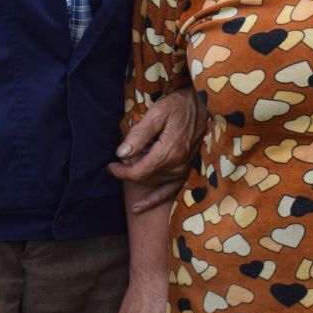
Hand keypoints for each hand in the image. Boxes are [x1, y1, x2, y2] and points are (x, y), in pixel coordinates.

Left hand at [109, 88, 206, 211]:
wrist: (202, 104)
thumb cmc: (178, 105)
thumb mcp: (157, 113)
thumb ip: (139, 135)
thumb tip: (121, 154)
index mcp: (169, 153)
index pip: (138, 172)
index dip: (121, 172)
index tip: (110, 166)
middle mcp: (178, 166)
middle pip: (144, 178)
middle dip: (130, 169)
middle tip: (125, 154)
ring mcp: (184, 171)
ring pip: (154, 183)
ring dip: (141, 176)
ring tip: (134, 161)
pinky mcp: (187, 171)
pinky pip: (170, 192)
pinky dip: (153, 200)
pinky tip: (139, 208)